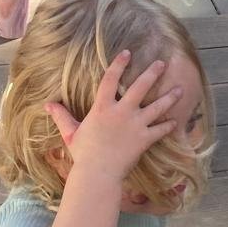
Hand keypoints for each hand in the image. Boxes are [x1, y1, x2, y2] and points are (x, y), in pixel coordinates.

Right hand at [45, 53, 181, 184]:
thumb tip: (47, 104)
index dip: (119, 64)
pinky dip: (168, 126)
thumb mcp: (70, 133)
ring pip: (156, 106)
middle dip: (152, 73)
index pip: (110, 79)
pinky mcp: (144, 139)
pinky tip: (175, 121)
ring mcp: (135, 125)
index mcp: (102, 107)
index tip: (127, 53)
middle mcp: (121, 112)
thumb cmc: (83, 153)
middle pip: (140, 87)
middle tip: (162, 62)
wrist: (98, 173)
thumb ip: (61, 116)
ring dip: (169, 97)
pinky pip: (160, 130)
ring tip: (180, 89)